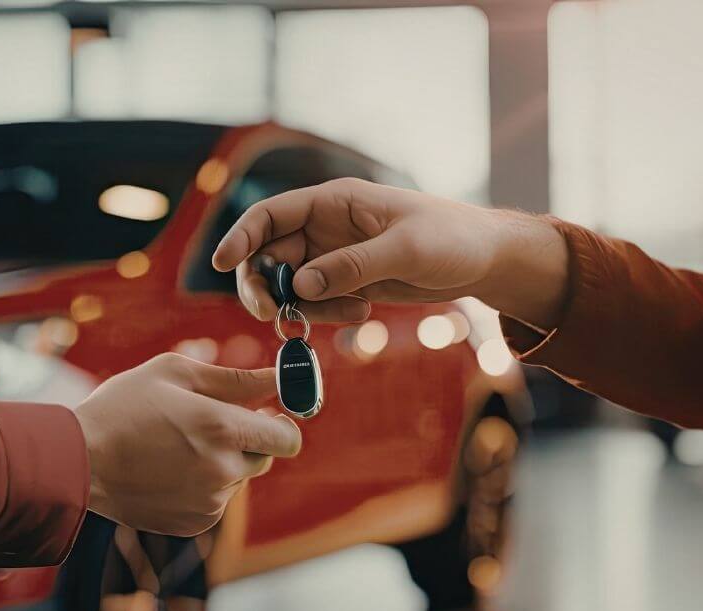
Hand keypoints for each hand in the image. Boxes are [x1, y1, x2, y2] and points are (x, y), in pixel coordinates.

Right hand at [74, 353, 301, 536]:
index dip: (283, 424)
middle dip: (249, 439)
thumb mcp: (176, 374)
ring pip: (239, 478)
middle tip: (214, 422)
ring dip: (223, 461)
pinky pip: (217, 500)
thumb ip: (235, 378)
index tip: (268, 413)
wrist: (78, 461)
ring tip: (178, 444)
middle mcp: (223, 471)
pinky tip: (169, 469)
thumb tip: (278, 378)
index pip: (288, 438)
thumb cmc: (123, 407)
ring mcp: (210, 503)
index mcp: (222, 429)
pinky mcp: (195, 524)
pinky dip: (204, 485)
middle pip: (266, 458)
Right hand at [212, 178, 568, 331]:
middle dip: (265, 286)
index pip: (270, 215)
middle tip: (276, 316)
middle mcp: (324, 228)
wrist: (482, 259)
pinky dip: (324, 315)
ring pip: (288, 285)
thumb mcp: (405, 250)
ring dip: (303, 307)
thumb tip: (301, 286)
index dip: (240, 237)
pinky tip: (362, 316)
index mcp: (333, 202)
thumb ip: (351, 266)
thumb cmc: (450, 237)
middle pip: (267, 255)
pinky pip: (314, 303)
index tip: (220, 264)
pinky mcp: (344, 283)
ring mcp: (332, 257)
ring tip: (352, 315)